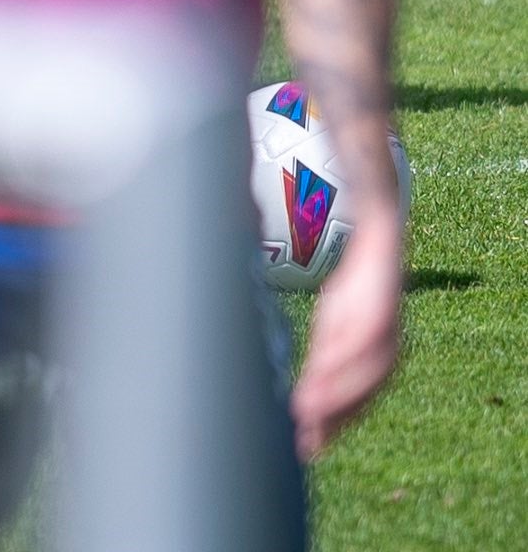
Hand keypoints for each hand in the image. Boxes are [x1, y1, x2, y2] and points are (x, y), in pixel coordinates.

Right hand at [290, 209, 402, 459]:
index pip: (355, 405)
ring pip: (362, 378)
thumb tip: (304, 396)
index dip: (332, 427)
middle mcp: (389, 359)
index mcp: (379, 366)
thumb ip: (324, 361)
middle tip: (306, 440)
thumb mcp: (333, 330)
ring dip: (333, 396)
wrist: (376, 247)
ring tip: (307, 412)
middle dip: (332, 420)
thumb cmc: (354, 291)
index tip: (308, 448)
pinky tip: (318, 369)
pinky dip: (339, 360)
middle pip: (361, 398)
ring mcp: (388, 339)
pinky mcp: (381, 316)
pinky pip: (360, 345)